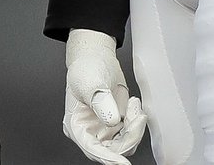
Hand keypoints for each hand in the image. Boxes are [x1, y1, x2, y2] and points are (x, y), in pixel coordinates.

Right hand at [63, 29, 146, 164]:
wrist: (97, 59)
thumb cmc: (86, 68)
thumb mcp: (90, 82)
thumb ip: (100, 101)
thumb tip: (111, 120)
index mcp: (76, 125)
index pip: (92, 148)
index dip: (107, 158)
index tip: (122, 163)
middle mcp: (90, 132)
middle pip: (112, 149)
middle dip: (129, 136)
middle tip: (137, 117)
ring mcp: (104, 130)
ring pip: (125, 144)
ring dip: (134, 127)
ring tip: (132, 104)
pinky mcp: (117, 126)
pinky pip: (131, 134)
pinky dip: (136, 122)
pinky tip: (132, 105)